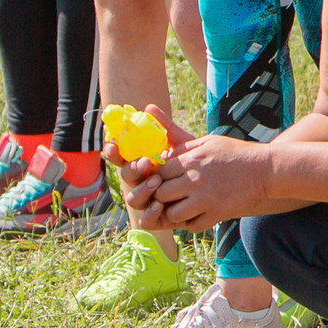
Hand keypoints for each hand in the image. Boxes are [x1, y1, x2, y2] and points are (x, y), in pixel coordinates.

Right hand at [109, 106, 197, 228]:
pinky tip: (159, 206)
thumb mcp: (182, 144)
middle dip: (131, 169)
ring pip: (132, 199)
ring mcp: (146, 200)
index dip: (112, 150)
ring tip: (156, 181)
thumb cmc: (194, 162)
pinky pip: (145, 220)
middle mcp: (140, 182)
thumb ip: (165, 128)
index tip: (113, 143)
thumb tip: (148, 107)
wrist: (215, 183)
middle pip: (124, 177)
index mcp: (140, 162)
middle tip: (145, 163)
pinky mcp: (156, 218)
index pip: (120, 156)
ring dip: (141, 190)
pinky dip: (149, 214)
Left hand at [143, 130, 271, 231]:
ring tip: (182, 207)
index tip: (163, 181)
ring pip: (173, 214)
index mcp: (192, 160)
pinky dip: (190, 223)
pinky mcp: (217, 214)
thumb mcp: (210, 142)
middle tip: (170, 196)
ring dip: (174, 213)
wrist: (266, 170)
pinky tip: (196, 215)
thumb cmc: (236, 153)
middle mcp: (195, 180)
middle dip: (161, 197)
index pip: (158, 174)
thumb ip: (185, 148)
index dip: (156, 179)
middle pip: (161, 194)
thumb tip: (164, 156)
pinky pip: (192, 226)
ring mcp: (206, 199)